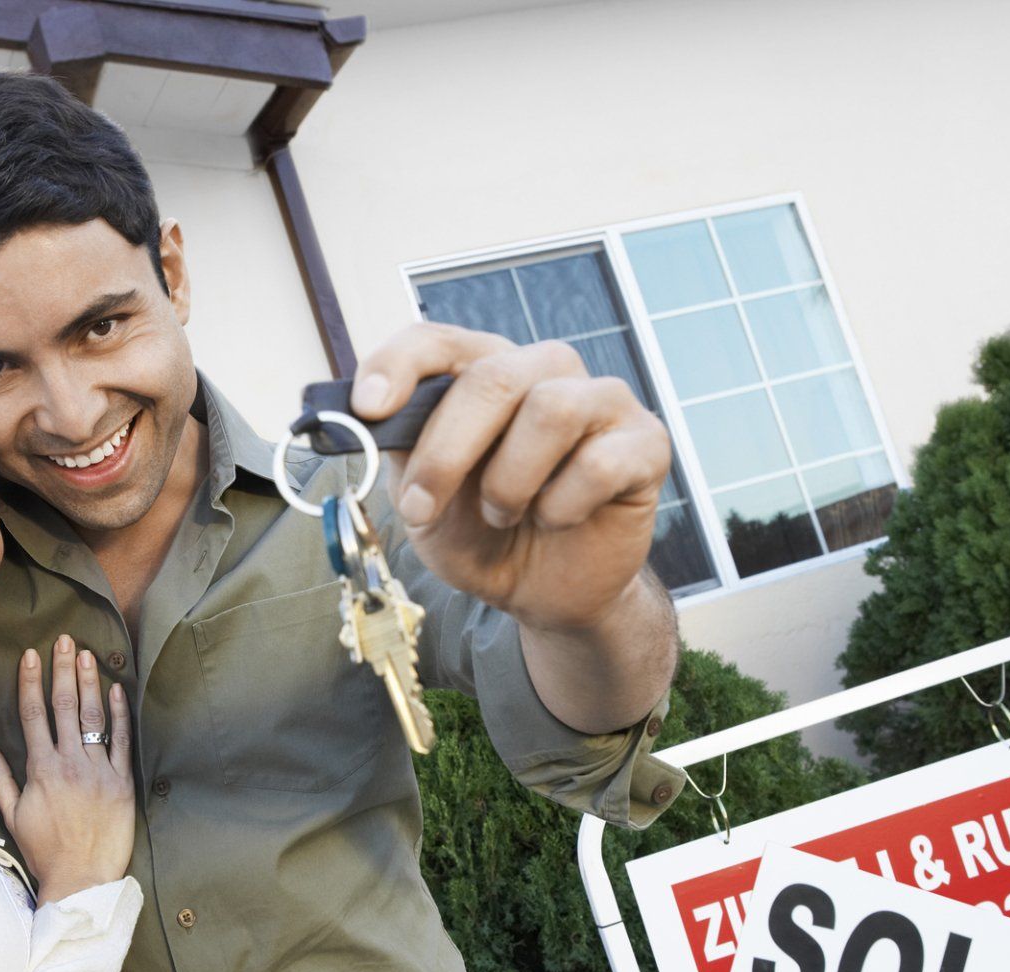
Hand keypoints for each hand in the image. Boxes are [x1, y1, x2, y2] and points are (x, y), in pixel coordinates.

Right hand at [0, 636, 133, 905]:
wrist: (82, 879)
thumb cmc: (45, 850)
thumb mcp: (13, 815)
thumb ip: (0, 779)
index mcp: (40, 770)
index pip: (33, 714)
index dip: (31, 681)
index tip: (31, 655)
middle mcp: (69, 764)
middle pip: (64, 706)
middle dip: (62, 670)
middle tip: (64, 640)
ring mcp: (98, 771)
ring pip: (93, 717)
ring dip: (89, 683)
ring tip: (86, 655)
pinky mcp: (123, 783)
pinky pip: (121, 741)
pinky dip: (119, 714)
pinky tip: (116, 690)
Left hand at [352, 323, 670, 630]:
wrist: (543, 592)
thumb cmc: (483, 534)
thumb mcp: (423, 501)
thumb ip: (401, 452)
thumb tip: (363, 416)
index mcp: (486, 370)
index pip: (439, 341)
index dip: (400, 364)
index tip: (368, 407)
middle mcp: (545, 370)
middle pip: (493, 377)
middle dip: (447, 452)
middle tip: (420, 508)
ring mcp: (602, 400)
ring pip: (552, 409)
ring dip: (510, 481)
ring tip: (503, 514)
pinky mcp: (646, 442)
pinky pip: (598, 462)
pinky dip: (562, 505)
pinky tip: (555, 520)